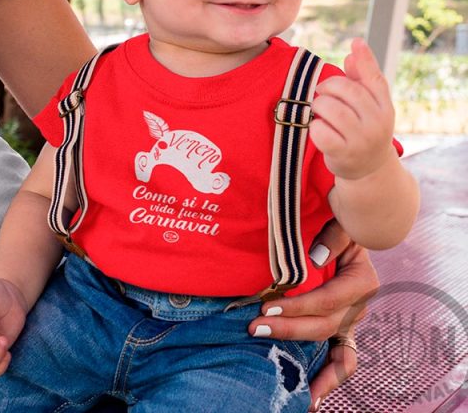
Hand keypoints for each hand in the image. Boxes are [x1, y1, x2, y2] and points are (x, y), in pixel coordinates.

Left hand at [248, 220, 378, 409]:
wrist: (351, 226)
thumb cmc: (341, 222)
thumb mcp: (341, 223)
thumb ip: (333, 238)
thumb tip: (315, 260)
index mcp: (361, 281)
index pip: (327, 301)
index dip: (298, 307)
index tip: (268, 309)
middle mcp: (358, 305)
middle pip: (324, 326)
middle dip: (289, 330)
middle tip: (256, 328)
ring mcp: (350, 320)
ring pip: (336, 352)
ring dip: (312, 369)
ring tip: (295, 392)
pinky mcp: (342, 328)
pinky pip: (343, 360)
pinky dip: (330, 380)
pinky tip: (312, 398)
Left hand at [310, 38, 394, 179]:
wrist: (368, 170)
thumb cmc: (364, 130)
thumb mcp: (369, 107)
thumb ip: (361, 80)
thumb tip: (353, 52)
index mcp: (385, 107)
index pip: (375, 80)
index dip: (365, 60)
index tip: (355, 42)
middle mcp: (377, 122)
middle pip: (348, 91)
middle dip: (328, 87)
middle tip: (321, 93)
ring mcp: (361, 139)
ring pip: (332, 109)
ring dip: (319, 105)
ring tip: (319, 110)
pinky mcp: (343, 153)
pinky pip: (321, 131)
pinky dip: (314, 126)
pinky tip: (318, 128)